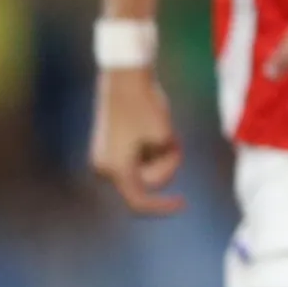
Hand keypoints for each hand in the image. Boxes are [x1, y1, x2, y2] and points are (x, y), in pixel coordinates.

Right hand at [88, 66, 184, 214]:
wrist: (124, 80)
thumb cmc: (145, 107)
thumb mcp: (164, 140)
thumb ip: (164, 166)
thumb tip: (155, 180)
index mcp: (115, 169)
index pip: (139, 201)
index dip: (162, 206)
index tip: (183, 203)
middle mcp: (104, 169)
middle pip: (146, 182)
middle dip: (165, 165)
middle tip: (173, 140)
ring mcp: (103, 159)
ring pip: (143, 170)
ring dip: (159, 156)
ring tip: (162, 131)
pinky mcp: (108, 149)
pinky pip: (137, 159)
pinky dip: (151, 150)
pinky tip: (152, 130)